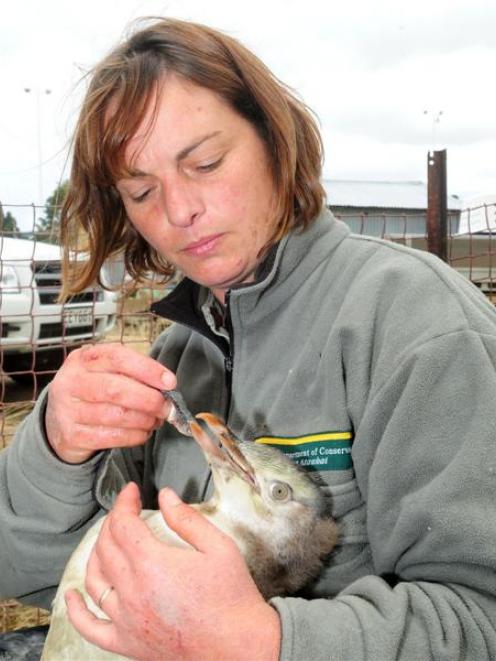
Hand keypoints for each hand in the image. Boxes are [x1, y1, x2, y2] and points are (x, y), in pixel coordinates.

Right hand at [45, 343, 175, 462]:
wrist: (58, 421)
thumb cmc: (91, 392)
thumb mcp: (104, 372)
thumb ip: (132, 374)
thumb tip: (166, 386)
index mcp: (83, 359)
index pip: (118, 358)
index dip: (147, 369)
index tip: (169, 381)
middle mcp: (71, 381)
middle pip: (116, 389)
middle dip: (149, 399)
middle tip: (166, 407)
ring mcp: (68, 410)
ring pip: (116, 415)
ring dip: (144, 419)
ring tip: (156, 420)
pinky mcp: (73, 435)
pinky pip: (111, 437)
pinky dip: (134, 436)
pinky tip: (143, 432)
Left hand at [65, 483, 280, 660]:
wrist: (239, 647)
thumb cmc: (231, 599)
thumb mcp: (218, 546)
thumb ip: (187, 519)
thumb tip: (166, 496)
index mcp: (153, 564)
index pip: (123, 523)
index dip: (125, 502)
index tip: (132, 492)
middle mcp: (133, 592)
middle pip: (106, 546)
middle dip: (113, 521)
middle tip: (126, 510)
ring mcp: (127, 619)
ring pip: (94, 579)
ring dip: (96, 552)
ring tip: (108, 539)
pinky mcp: (127, 643)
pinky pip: (90, 626)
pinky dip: (76, 609)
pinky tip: (72, 595)